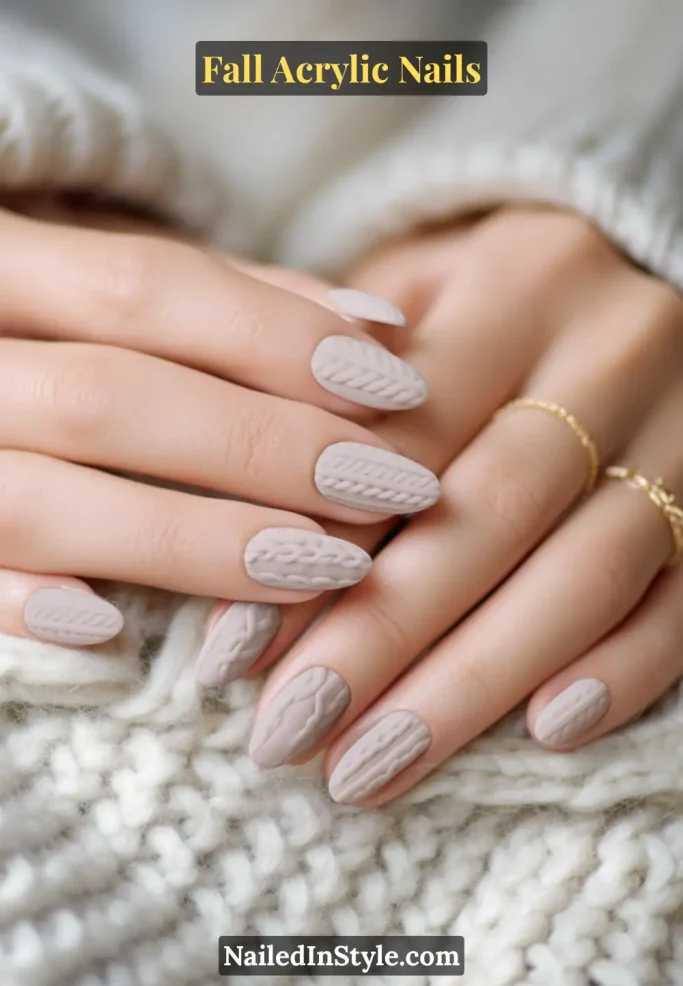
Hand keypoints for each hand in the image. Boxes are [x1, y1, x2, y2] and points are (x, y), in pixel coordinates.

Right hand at [0, 202, 438, 647]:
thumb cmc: (46, 327)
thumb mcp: (116, 287)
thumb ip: (236, 303)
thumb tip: (381, 329)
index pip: (143, 288)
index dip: (275, 337)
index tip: (394, 385)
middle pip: (109, 398)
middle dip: (264, 446)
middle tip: (393, 485)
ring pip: (41, 502)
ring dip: (196, 540)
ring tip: (328, 566)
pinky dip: (24, 606)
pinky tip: (116, 629)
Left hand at [246, 205, 682, 804]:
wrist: (619, 285)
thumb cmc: (481, 307)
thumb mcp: (408, 301)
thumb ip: (335, 391)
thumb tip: (248, 544)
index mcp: (524, 281)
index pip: (411, 428)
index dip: (322, 542)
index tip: (237, 654)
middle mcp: (618, 350)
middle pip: (497, 508)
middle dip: (388, 633)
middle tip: (293, 733)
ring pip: (589, 570)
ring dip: (476, 682)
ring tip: (373, 765)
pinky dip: (622, 673)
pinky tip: (545, 733)